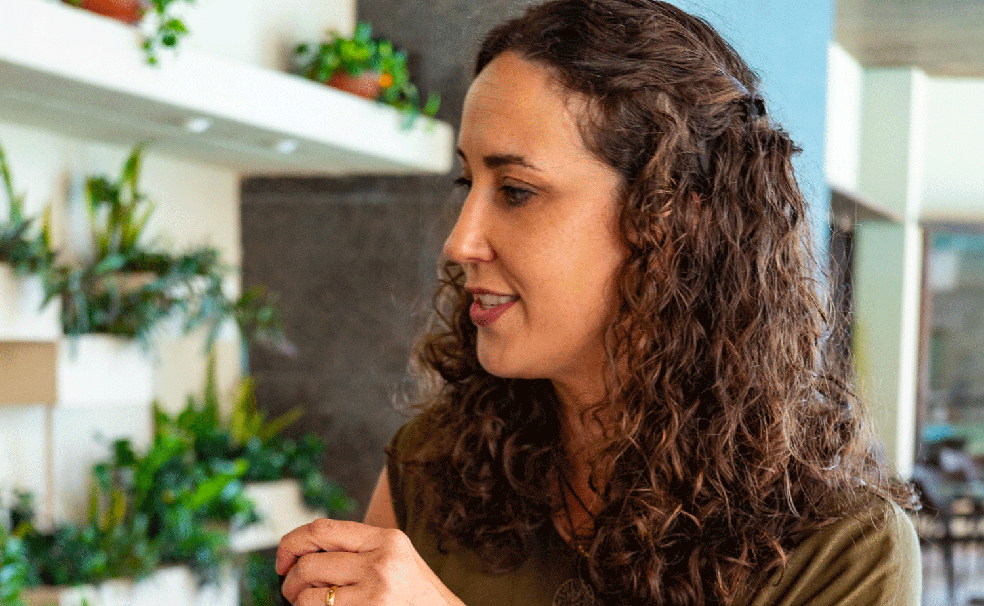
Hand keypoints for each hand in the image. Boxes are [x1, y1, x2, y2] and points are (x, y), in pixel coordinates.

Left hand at [277, 518, 464, 605]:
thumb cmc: (414, 593)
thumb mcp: (394, 558)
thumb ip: (358, 549)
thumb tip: (302, 551)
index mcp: (385, 539)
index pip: (321, 529)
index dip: (291, 543)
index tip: (283, 560)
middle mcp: (381, 562)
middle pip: (310, 563)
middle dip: (290, 580)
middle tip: (291, 591)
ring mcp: (375, 593)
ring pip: (310, 596)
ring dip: (299, 602)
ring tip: (306, 605)